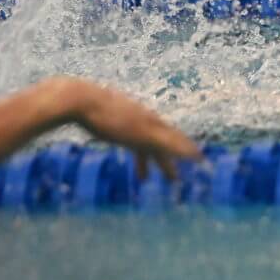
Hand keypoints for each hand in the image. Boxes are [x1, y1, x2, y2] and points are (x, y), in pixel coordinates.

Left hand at [47, 78, 203, 180]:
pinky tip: (124, 153)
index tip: (200, 163)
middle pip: (161, 143)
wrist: (79, 99)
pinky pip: (128, 139)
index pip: (177, 140)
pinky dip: (131, 151)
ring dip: (147, 160)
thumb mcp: (142, 135)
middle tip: (173, 180)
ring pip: (144, 142)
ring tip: (144, 178)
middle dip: (168, 161)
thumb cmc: (111, 119)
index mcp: (154, 124)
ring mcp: (128, 119)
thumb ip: (168, 144)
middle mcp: (145, 120)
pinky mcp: (111, 121)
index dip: (189, 152)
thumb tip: (197, 155)